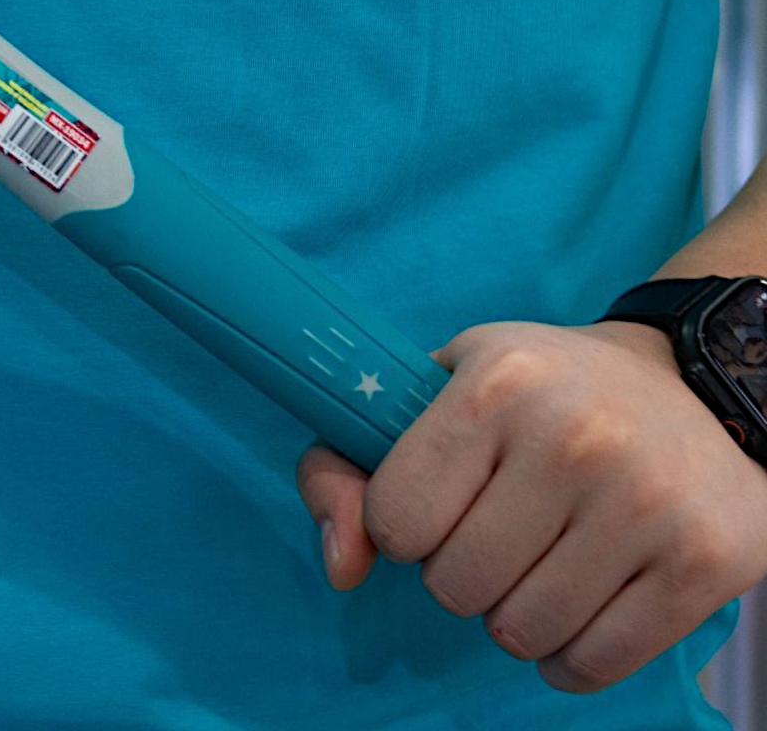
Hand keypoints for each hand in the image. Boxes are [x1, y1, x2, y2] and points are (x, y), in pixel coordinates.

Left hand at [296, 318, 766, 693]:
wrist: (688, 388)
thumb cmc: (533, 393)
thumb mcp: (432, 392)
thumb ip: (345, 466)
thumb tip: (341, 568)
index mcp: (498, 382)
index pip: (395, 519)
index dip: (403, 524)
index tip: (436, 499)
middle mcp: (573, 436)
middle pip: (455, 585)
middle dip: (459, 570)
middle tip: (498, 524)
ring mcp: (646, 501)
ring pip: (521, 633)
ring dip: (514, 613)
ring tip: (541, 554)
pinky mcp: (705, 562)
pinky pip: (592, 665)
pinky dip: (569, 653)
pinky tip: (581, 594)